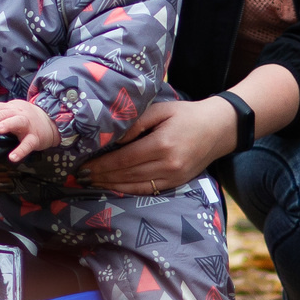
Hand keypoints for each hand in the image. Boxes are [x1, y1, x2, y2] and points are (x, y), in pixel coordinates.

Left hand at [0, 98, 59, 162]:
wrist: (51, 121)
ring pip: (17, 122)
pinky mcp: (36, 137)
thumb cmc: (27, 119)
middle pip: (3, 114)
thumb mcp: (12, 114)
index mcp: (11, 108)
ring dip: (7, 124)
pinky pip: (28, 144)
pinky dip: (20, 150)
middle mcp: (19, 113)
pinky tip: (12, 157)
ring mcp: (28, 125)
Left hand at [83, 98, 239, 195]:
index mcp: (162, 144)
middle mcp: (168, 164)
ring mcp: (174, 177)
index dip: (102, 165)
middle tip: (80, 177)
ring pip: (135, 186)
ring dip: (111, 186)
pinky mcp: (177, 183)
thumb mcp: (160, 109)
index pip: (124, 159)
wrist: (219, 128)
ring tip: (91, 184)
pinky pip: (148, 190)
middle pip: (126, 175)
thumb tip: (113, 138)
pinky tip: (113, 187)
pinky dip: (128, 190)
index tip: (83, 167)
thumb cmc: (186, 114)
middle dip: (101, 177)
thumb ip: (135, 123)